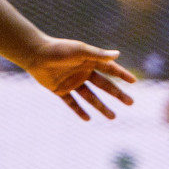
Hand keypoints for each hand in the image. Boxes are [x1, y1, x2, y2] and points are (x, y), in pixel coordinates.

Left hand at [22, 36, 136, 120]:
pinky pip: (72, 102)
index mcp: (88, 60)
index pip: (109, 69)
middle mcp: (82, 71)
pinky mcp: (60, 89)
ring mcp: (71, 81)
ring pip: (90, 96)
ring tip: (113, 117)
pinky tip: (88, 118)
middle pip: (103, 85)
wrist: (34, 54)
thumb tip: (118, 54)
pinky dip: (79, 110)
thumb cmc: (58, 49)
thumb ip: (98, 54)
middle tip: (131, 103)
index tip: (134, 82)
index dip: (121, 74)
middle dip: (117, 94)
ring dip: (101, 106)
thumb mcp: (79, 51)